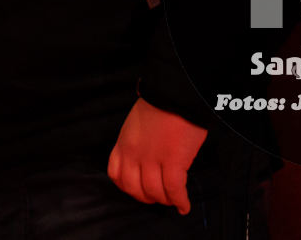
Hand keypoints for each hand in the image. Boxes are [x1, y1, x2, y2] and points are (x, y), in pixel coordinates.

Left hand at [105, 97, 207, 212]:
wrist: (175, 94)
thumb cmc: (159, 105)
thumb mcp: (136, 124)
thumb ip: (136, 143)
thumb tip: (146, 160)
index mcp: (123, 143)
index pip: (116, 175)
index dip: (127, 187)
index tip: (139, 190)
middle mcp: (134, 155)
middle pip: (134, 188)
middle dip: (147, 197)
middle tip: (159, 196)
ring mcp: (153, 159)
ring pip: (154, 192)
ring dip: (165, 200)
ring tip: (173, 199)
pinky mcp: (173, 162)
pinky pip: (174, 190)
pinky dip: (180, 201)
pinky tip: (185, 206)